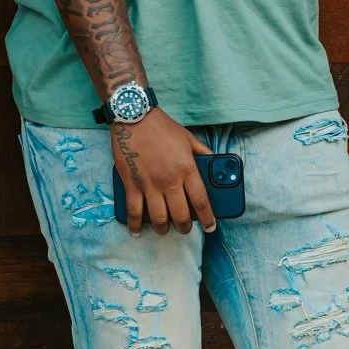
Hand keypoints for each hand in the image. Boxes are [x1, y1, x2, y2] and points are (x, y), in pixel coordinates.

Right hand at [113, 112, 215, 235]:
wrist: (134, 118)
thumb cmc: (162, 127)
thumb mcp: (188, 138)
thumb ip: (203, 153)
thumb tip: (216, 164)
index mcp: (187, 169)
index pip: (201, 201)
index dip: (208, 219)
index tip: (210, 227)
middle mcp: (169, 180)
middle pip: (180, 215)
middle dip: (184, 227)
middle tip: (185, 228)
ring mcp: (149, 184)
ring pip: (159, 218)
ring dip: (163, 229)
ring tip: (164, 229)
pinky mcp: (131, 184)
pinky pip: (134, 211)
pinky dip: (135, 225)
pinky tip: (137, 230)